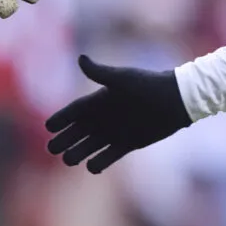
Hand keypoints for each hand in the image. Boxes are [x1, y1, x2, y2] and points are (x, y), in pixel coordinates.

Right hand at [45, 55, 191, 173]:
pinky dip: (98, 164)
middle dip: (63, 140)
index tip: (49, 127)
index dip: (59, 120)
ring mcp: (114, 132)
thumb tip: (80, 59)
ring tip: (69, 159)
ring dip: (77, 153)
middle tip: (53, 148)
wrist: (176, 100)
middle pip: (75, 132)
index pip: (73, 112)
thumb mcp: (123, 79)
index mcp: (99, 100)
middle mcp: (104, 117)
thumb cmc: (149, 85)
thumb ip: (100, 73)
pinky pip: (107, 157)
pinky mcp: (127, 144)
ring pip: (87, 146)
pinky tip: (92, 166)